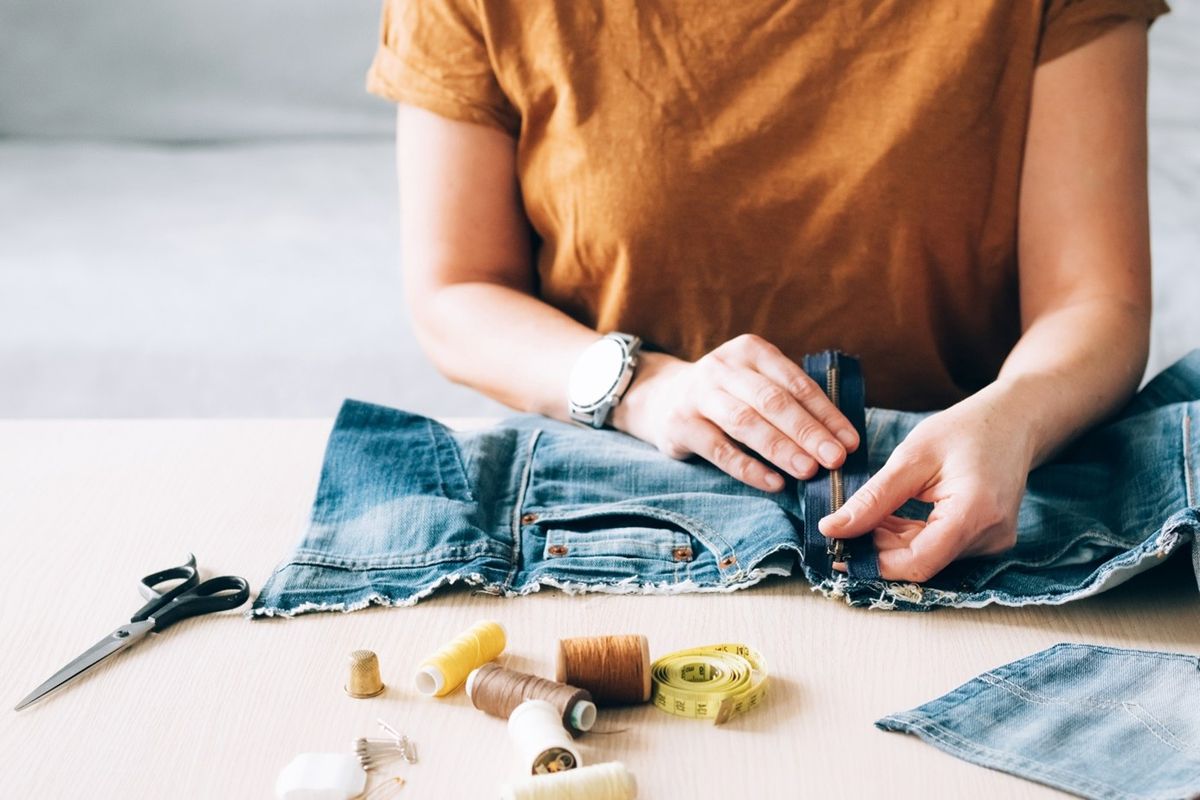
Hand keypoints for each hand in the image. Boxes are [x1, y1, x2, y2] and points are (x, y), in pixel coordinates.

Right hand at [610, 334, 859, 491]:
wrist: (661, 398)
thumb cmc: (726, 396)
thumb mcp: (754, 383)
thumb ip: (789, 402)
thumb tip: (839, 441)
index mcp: (751, 351)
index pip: (795, 383)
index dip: (825, 413)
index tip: (850, 441)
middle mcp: (723, 368)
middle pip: (772, 401)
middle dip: (807, 431)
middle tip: (835, 458)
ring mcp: (698, 395)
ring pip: (746, 422)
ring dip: (781, 448)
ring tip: (809, 471)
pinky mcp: (680, 424)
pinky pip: (719, 449)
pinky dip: (749, 468)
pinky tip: (774, 483)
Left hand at [817, 385, 1035, 581]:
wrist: (1014, 422)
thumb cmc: (965, 429)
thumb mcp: (911, 457)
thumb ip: (873, 498)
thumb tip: (833, 529)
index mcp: (975, 513)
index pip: (918, 562)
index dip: (873, 563)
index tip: (836, 553)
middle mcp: (990, 538)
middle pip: (921, 562)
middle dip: (876, 550)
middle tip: (841, 530)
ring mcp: (992, 543)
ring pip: (927, 558)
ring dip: (890, 543)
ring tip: (866, 516)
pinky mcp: (987, 541)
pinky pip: (939, 550)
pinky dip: (909, 538)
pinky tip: (889, 518)